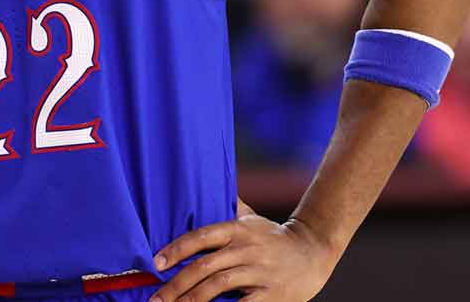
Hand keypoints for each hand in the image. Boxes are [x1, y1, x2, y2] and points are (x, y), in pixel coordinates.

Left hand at [150, 207, 338, 301]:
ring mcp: (259, 271)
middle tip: (155, 299)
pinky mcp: (272, 294)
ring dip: (192, 300)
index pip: (201, 236)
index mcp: (237, 229)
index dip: (176, 249)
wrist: (314, 250)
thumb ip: (228, 206)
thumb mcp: (251, 218)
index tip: (155, 263)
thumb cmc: (274, 236)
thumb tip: (204, 180)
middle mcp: (246, 248)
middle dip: (176, 285)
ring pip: (218, 285)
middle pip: (204, 266)